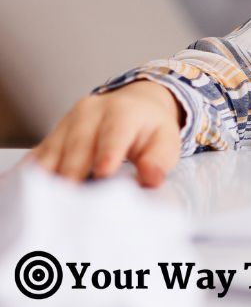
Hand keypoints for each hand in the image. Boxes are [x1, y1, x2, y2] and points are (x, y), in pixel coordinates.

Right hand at [24, 80, 185, 186]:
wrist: (133, 105)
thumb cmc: (149, 130)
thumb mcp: (166, 140)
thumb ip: (160, 159)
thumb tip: (151, 178)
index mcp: (124, 112)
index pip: (115, 134)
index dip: (109, 153)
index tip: (104, 172)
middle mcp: (91, 112)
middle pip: (79, 145)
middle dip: (74, 172)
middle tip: (71, 201)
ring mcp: (67, 122)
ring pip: (54, 151)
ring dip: (50, 176)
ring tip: (48, 202)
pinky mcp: (52, 135)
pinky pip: (38, 155)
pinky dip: (33, 174)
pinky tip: (28, 192)